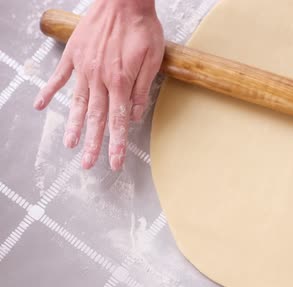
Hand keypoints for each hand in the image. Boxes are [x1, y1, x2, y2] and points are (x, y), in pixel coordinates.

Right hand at [34, 0, 163, 170]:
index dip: (117, 144)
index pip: (118, 121)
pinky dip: (49, 91)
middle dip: (93, 143)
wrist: (125, 0)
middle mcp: (99, 78)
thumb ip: (141, 89)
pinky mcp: (74, 53)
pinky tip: (40, 105)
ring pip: (77, 102)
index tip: (115, 163)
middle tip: (88, 164)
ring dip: (73, 125)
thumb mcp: (152, 60)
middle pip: (95, 117)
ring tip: (69, 144)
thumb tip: (134, 114)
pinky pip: (59, 76)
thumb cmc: (142, 27)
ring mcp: (83, 66)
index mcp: (120, 81)